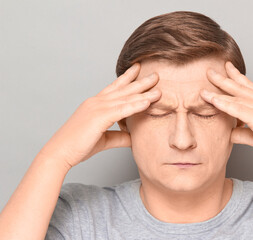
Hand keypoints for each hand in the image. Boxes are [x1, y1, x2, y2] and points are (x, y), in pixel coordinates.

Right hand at [38, 63, 160, 168]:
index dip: (127, 78)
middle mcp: (96, 102)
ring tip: (158, 86)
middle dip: (140, 81)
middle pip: (123, 89)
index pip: (115, 88)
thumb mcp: (105, 139)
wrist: (59, 152)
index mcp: (95, 104)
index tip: (138, 69)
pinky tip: (148, 102)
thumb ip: (120, 136)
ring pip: (125, 97)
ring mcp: (97, 107)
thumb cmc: (78, 146)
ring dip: (143, 92)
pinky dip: (135, 105)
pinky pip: (121, 110)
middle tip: (155, 74)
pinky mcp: (99, 117)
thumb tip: (134, 137)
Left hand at [200, 61, 252, 170]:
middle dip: (224, 77)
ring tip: (204, 85)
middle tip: (210, 70)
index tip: (227, 68)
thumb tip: (230, 132)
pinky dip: (223, 103)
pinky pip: (237, 108)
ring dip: (219, 89)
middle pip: (241, 86)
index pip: (250, 86)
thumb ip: (243, 132)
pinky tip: (212, 100)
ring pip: (237, 96)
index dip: (237, 76)